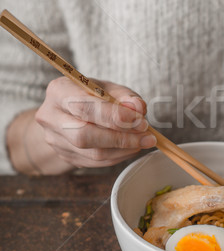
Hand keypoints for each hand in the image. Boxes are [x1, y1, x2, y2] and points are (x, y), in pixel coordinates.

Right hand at [35, 77, 155, 168]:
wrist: (67, 113)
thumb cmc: (90, 96)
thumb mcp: (107, 88)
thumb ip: (124, 96)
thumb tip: (138, 108)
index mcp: (59, 91)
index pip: (83, 106)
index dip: (113, 116)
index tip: (139, 120)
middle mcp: (51, 116)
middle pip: (83, 134)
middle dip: (120, 137)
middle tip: (146, 136)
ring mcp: (55, 140)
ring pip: (92, 153)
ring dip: (123, 149)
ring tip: (143, 141)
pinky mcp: (65, 156)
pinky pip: (95, 162)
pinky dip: (118, 156)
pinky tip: (131, 148)